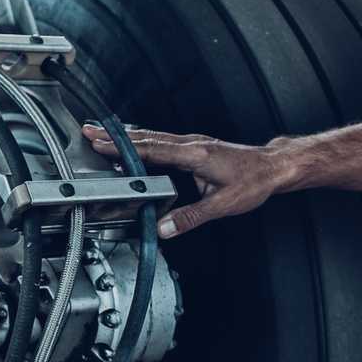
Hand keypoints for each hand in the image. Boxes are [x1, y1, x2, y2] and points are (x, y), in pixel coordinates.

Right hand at [83, 124, 285, 237]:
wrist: (273, 167)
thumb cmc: (254, 181)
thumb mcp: (224, 205)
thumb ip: (192, 217)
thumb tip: (165, 229)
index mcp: (196, 155)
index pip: (152, 150)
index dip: (124, 148)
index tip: (100, 145)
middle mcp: (192, 144)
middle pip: (146, 138)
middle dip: (115, 136)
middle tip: (88, 132)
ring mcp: (193, 143)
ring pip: (153, 136)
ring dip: (126, 136)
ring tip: (100, 134)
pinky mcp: (195, 146)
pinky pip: (162, 140)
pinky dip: (142, 140)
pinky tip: (132, 142)